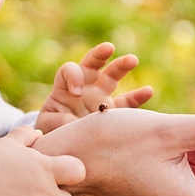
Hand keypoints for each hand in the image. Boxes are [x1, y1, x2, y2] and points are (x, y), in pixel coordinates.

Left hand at [35, 42, 153, 132]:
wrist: (63, 147)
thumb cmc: (50, 133)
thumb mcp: (46, 127)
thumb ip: (55, 122)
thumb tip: (72, 120)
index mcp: (65, 87)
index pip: (69, 70)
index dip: (73, 77)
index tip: (77, 93)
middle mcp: (84, 87)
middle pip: (93, 64)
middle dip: (100, 54)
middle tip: (108, 48)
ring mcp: (100, 98)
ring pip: (112, 76)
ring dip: (122, 65)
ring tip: (132, 60)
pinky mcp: (113, 113)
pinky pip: (127, 103)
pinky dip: (137, 96)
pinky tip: (148, 91)